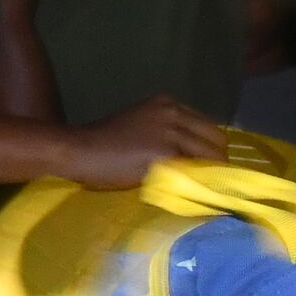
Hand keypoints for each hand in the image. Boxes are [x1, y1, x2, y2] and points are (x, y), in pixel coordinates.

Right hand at [61, 95, 224, 188]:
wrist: (78, 151)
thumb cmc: (104, 145)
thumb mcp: (142, 128)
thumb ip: (168, 134)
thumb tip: (196, 157)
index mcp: (167, 103)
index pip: (207, 127)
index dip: (211, 148)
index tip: (206, 166)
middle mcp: (172, 112)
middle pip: (217, 139)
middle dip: (217, 160)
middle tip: (207, 180)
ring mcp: (170, 131)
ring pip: (212, 155)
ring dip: (213, 173)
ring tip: (204, 189)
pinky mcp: (165, 152)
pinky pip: (196, 169)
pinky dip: (201, 182)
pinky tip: (195, 192)